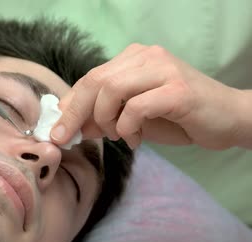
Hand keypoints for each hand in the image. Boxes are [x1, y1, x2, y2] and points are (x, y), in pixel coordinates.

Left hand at [51, 43, 244, 149]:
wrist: (228, 120)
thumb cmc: (179, 118)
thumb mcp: (132, 120)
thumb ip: (104, 119)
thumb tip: (70, 127)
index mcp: (133, 59)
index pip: (90, 79)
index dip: (69, 105)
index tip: (57, 130)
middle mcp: (147, 57)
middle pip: (95, 81)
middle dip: (74, 113)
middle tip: (67, 138)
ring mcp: (163, 70)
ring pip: (111, 90)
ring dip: (105, 120)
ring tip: (118, 136)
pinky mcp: (177, 90)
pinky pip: (136, 107)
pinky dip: (128, 127)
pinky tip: (135, 140)